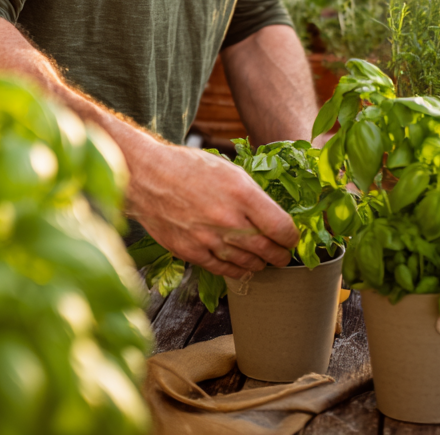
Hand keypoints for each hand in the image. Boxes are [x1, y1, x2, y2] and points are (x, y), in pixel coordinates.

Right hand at [122, 137, 297, 278]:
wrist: (147, 177)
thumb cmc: (189, 168)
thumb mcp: (229, 169)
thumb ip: (252, 193)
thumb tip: (274, 213)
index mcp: (242, 192)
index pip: (281, 227)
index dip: (292, 237)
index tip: (292, 237)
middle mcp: (228, 218)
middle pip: (268, 250)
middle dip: (281, 255)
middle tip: (284, 255)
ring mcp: (209, 239)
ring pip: (248, 263)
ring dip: (261, 264)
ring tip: (265, 260)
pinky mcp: (192, 252)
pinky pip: (224, 270)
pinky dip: (238, 271)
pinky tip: (244, 268)